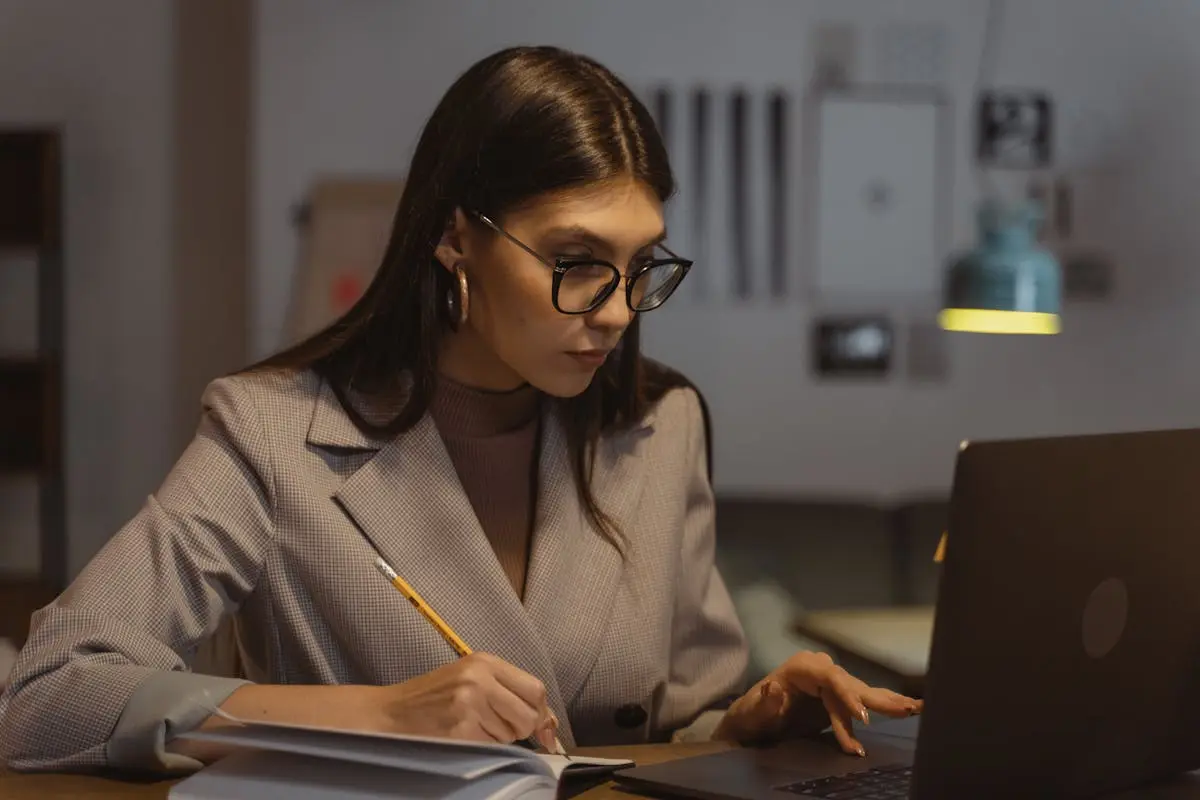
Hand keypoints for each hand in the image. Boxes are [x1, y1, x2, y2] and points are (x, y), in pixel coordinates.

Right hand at [370, 652, 559, 750]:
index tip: (542, 727)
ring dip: (497, 737)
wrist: (391, 712)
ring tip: (471, 725)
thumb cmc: (432, 697)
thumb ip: (507, 690)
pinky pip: (490, 746)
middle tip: (498, 726)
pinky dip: (482, 746)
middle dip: (521, 728)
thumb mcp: (470, 678)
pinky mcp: (460, 729)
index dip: (541, 711)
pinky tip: (462, 735)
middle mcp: (479, 679)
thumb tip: (548, 724)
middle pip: (528, 714)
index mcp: (485, 662)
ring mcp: (469, 704)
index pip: (535, 688)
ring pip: (510, 734)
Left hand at [714, 651, 920, 755]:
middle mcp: (818, 669)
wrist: (752, 722)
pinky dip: (884, 705)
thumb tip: (773, 689)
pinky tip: (909, 707)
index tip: (862, 717)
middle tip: (904, 710)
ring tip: (916, 708)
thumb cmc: (752, 717)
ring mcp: (830, 682)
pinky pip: (863, 701)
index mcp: (800, 668)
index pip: (830, 678)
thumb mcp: (753, 713)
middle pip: (852, 684)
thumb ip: (763, 703)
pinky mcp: (838, 697)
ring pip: (862, 692)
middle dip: (877, 700)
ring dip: (888, 703)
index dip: (848, 696)